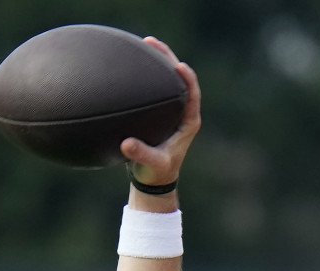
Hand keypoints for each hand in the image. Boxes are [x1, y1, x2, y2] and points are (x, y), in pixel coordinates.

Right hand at [120, 37, 201, 186]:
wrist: (154, 178)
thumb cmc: (156, 172)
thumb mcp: (151, 164)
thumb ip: (141, 154)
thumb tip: (127, 143)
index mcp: (188, 122)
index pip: (192, 94)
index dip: (188, 79)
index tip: (179, 65)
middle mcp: (183, 112)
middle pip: (180, 79)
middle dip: (169, 59)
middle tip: (153, 43)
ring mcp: (172, 110)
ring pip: (168, 80)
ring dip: (158, 61)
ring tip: (145, 42)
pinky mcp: (160, 111)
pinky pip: (156, 87)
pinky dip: (147, 73)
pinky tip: (133, 61)